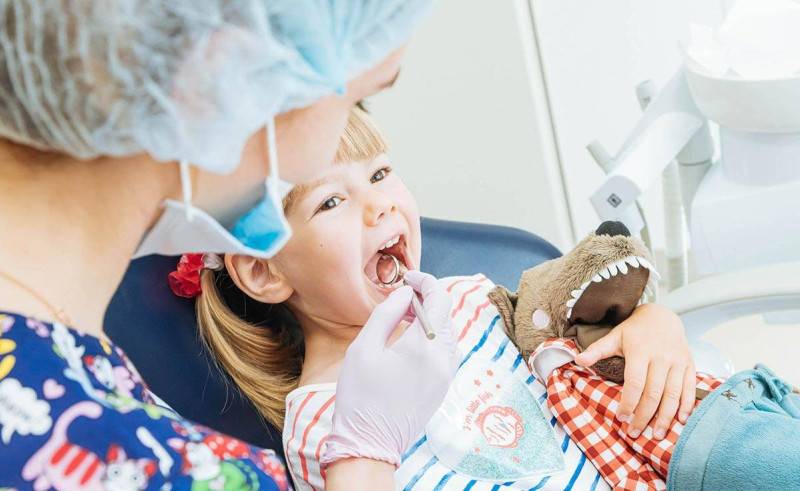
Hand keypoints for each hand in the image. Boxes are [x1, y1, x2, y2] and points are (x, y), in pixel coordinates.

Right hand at [321, 271, 458, 466]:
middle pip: (445, 315)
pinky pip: (445, 351)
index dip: (425, 281)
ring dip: (430, 319)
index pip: (439, 299)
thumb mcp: (363, 348)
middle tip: (402, 297)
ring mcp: (446, 375)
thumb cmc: (360, 397)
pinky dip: (432, 338)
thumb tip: (405, 294)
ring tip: (404, 319)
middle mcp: (443, 360)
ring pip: (447, 333)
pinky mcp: (443, 387)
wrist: (370, 444)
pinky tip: (410, 342)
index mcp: (424, 347)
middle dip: (427, 299)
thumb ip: (386, 314)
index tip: (408, 278)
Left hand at [574, 303, 695, 439]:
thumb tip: (578, 360)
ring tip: (656, 434)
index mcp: (640, 351)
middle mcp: (661, 357)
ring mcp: (677, 361)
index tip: (621, 417)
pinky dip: (686, 405)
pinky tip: (680, 420)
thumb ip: (597, 350)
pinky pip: (689, 388)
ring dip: (665, 417)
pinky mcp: (689, 364)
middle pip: (653, 393)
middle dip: (644, 416)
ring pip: (672, 394)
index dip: (628, 402)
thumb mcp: (614, 336)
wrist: (662, 316)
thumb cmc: (634, 330)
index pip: (634, 382)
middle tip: (635, 432)